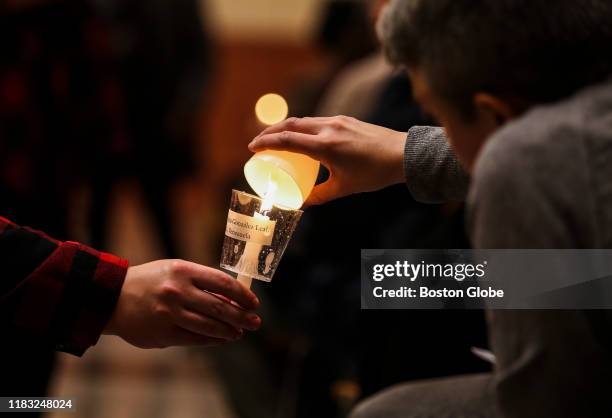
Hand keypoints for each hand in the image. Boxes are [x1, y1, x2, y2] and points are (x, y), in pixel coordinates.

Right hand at [104, 260, 260, 348]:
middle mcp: (177, 291)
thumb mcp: (175, 271)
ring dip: (229, 331)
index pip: (222, 282)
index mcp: (183, 270)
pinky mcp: (162, 333)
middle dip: (242, 316)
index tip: (254, 303)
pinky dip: (211, 340)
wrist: (111, 298)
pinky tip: (220, 338)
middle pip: (219, 307)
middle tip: (255, 322)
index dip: (242, 294)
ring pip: (209, 326)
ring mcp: (169, 313)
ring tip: (239, 333)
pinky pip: (194, 339)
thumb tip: (232, 298)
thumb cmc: (151, 281)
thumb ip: (201, 282)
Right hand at [248, 116, 406, 204]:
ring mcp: (338, 121)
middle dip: (270, 132)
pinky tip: (302, 138)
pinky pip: (317, 121)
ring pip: (304, 120)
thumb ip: (320, 195)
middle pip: (290, 124)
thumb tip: (302, 203)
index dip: (265, 143)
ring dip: (286, 128)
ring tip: (276, 139)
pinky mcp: (345, 120)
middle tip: (258, 143)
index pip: (287, 139)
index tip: (252, 148)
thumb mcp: (344, 188)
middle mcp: (329, 128)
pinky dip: (303, 128)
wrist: (403, 155)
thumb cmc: (374, 173)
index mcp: (325, 146)